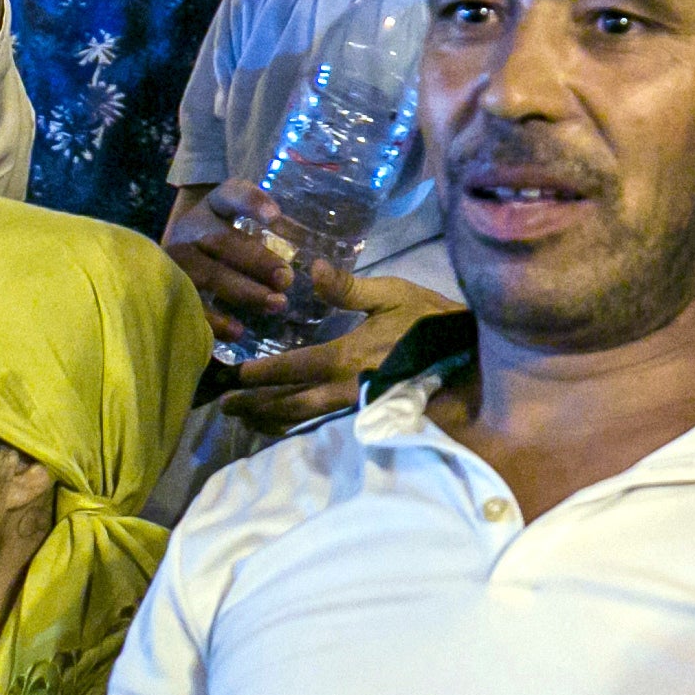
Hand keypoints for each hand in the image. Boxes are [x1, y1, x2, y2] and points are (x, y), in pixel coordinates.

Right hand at [165, 181, 294, 345]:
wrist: (172, 259)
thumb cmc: (227, 244)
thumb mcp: (244, 228)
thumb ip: (277, 237)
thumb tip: (326, 269)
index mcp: (215, 206)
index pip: (231, 194)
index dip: (251, 202)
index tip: (276, 216)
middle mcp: (191, 228)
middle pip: (221, 241)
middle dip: (256, 261)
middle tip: (286, 279)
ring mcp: (174, 258)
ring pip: (206, 274)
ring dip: (243, 291)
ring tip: (276, 304)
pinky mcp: (168, 288)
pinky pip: (189, 304)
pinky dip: (214, 319)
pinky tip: (239, 330)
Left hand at [212, 268, 456, 434]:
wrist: (469, 356)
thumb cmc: (429, 321)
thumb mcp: (393, 293)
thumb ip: (348, 287)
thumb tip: (310, 269)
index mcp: (345, 356)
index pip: (290, 368)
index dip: (258, 374)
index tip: (232, 376)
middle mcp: (343, 388)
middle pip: (288, 403)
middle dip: (253, 405)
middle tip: (224, 406)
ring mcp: (354, 407)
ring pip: (303, 419)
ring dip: (270, 420)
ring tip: (246, 418)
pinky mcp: (365, 414)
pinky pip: (321, 424)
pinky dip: (296, 425)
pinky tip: (283, 423)